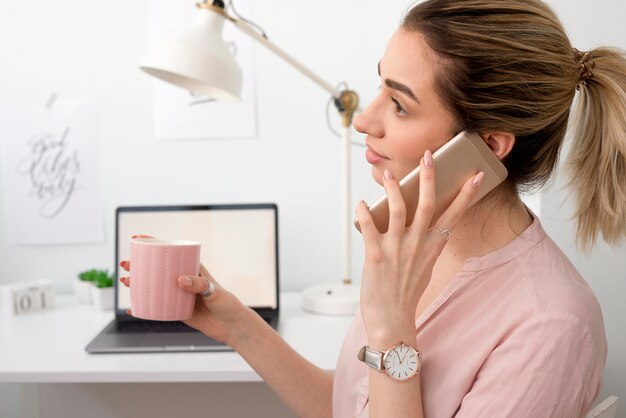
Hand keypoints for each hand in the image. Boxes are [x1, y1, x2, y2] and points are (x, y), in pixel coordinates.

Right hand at [119, 236, 249, 345]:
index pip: (171, 252)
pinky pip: (157, 308)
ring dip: (138, 283)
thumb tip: (179, 279)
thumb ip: (199, 284)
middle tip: (126, 264)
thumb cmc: (227, 304)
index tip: (137, 239)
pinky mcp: (177, 311)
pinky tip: (132, 308)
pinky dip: (144, 307)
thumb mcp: (214, 291)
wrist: (232, 327)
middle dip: (139, 264)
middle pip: (158, 269)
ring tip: (125, 280)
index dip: (154, 244)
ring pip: (154, 286)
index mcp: (193, 268)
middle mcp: (184, 280)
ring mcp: (178, 295)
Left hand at [355, 150, 482, 342]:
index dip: (466, 194)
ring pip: (398, 210)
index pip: (454, 215)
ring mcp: (398, 249)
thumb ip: (425, 244)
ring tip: (389, 174)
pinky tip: (360, 204)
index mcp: (433, 247)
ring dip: (394, 189)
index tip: (476, 175)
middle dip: (429, 178)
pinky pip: (369, 227)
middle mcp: (418, 245)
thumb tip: (423, 225)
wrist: (392, 319)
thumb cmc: (407, 292)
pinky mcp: (377, 256)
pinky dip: (364, 213)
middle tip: (428, 156)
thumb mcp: (424, 266)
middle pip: (427, 205)